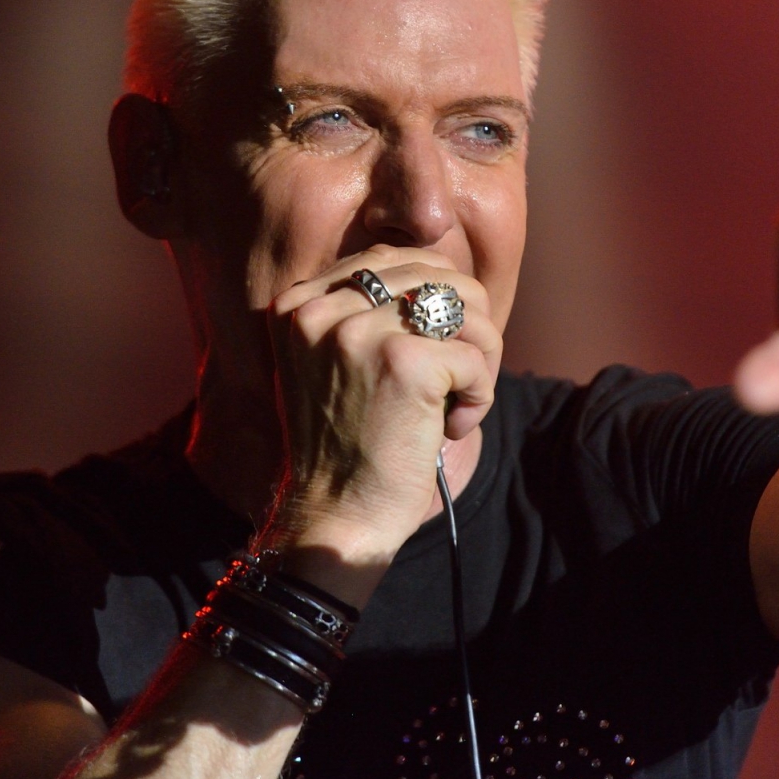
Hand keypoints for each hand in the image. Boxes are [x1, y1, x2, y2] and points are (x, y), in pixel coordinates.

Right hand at [260, 245, 500, 568]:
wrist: (334, 519)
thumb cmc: (345, 446)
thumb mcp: (334, 363)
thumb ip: (368, 311)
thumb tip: (444, 276)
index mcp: (298, 302)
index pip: (390, 258)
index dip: (431, 301)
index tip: (428, 355)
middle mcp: (321, 307)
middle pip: (437, 274)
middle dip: (464, 327)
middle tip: (454, 380)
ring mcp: (360, 331)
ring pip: (467, 306)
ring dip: (479, 357)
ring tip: (456, 403)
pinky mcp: (404, 362)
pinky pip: (477, 355)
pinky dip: (480, 395)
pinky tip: (450, 429)